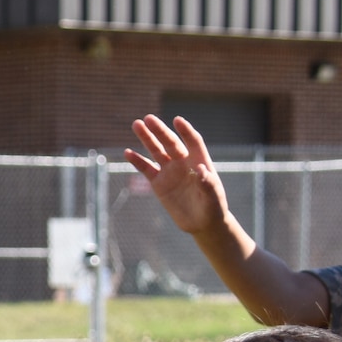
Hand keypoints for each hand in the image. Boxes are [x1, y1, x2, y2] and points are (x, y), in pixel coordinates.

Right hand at [124, 115, 230, 236]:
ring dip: (147, 138)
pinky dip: (137, 160)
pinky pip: (146, 169)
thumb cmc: (213, 209)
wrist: (202, 223)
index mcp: (200, 161)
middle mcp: (184, 163)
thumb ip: (208, 184)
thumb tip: (202, 170)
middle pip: (171, 143)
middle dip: (160, 131)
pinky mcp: (158, 183)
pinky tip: (127, 152)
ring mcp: (170, 172)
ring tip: (136, 124)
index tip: (177, 121)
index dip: (186, 131)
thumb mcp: (213, 198)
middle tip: (148, 118)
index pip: (193, 142)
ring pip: (156, 151)